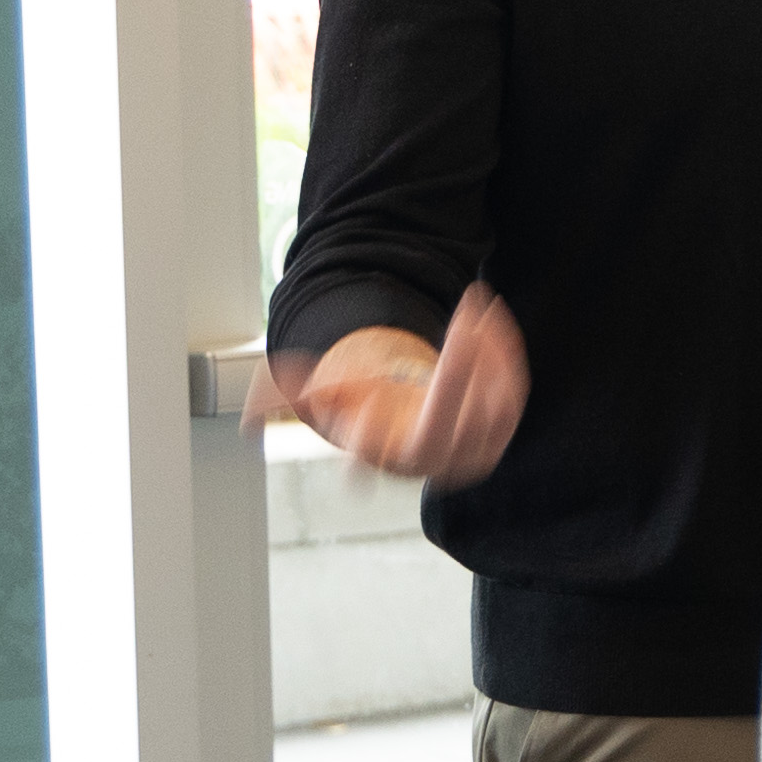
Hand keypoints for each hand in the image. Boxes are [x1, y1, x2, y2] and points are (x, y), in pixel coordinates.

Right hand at [252, 284, 530, 480]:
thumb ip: (289, 395)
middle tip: (462, 318)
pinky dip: (504, 350)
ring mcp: (477, 447)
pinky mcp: (505, 426)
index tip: (370, 400)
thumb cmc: (368, 407)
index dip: (372, 428)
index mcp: (390, 454)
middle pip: (450, 419)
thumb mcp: (329, 397)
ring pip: (491, 400)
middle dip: (459, 369)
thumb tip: (249, 416)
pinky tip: (488, 316)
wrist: (418, 429)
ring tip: (474, 302)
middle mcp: (436, 459)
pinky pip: (513, 388)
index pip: (383, 449)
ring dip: (487, 348)